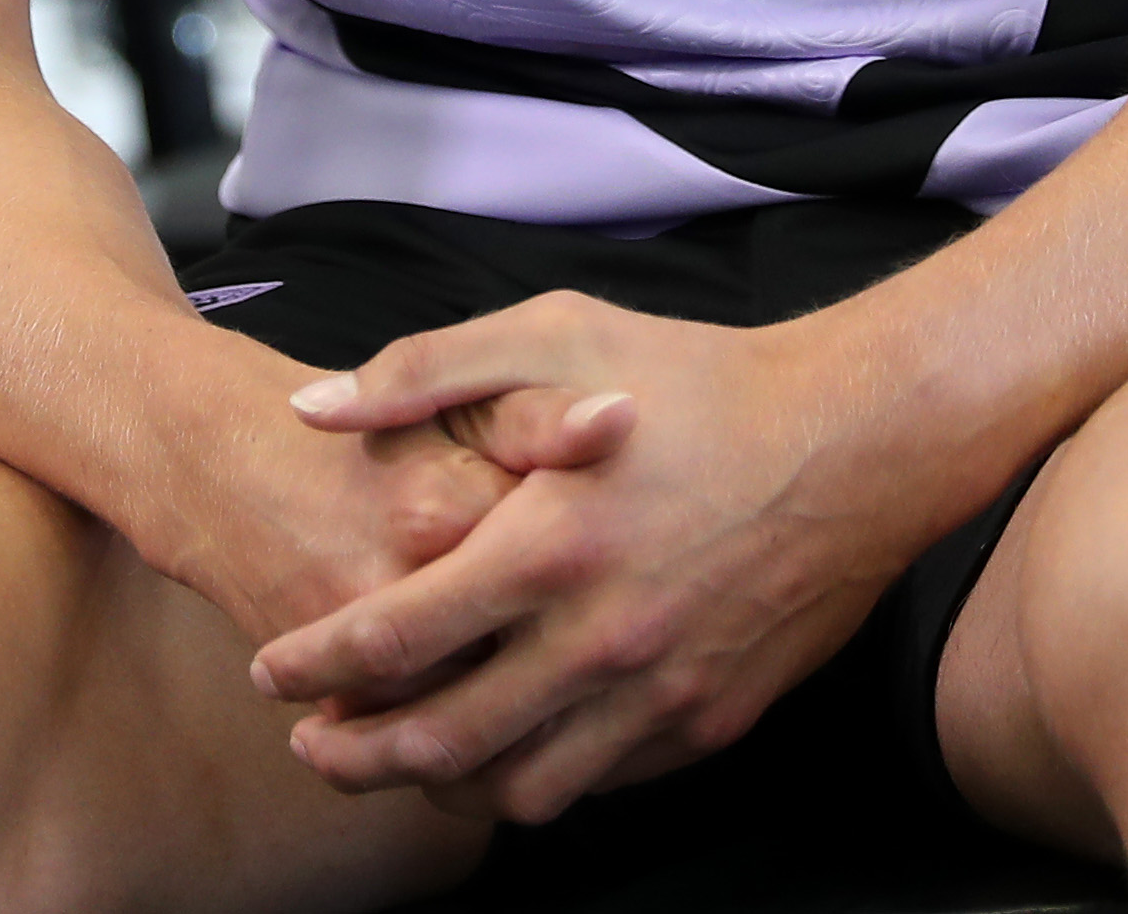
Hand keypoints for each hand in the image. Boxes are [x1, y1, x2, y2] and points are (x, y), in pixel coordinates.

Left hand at [244, 293, 946, 823]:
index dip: (312, 667)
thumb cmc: (700, 380)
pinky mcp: (706, 722)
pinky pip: (600, 784)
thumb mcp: (556, 336)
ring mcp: (657, 693)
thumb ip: (425, 373)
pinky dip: (539, 779)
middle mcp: (598, 639)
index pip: (391, 639)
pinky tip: (511, 746)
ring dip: (442, 789)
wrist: (855, 444)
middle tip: (311, 749)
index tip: (272, 672)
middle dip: (352, 757)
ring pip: (519, 790)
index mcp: (547, 546)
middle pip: (439, 742)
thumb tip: (312, 409)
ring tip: (402, 763)